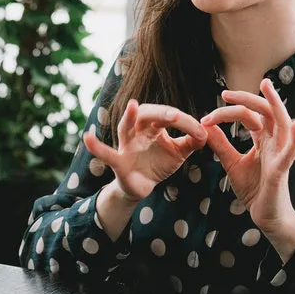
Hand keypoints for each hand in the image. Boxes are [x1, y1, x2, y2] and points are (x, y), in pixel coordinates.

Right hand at [83, 100, 207, 202]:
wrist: (142, 187)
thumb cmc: (158, 163)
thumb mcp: (179, 152)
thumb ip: (192, 141)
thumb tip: (207, 132)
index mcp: (154, 126)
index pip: (169, 116)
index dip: (185, 122)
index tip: (201, 132)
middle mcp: (137, 131)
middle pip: (146, 114)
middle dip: (160, 113)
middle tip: (175, 116)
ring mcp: (125, 145)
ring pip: (125, 127)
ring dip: (128, 117)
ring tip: (132, 107)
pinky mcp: (118, 162)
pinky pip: (106, 154)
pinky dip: (96, 147)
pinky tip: (87, 139)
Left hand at [200, 79, 294, 255]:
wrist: (265, 215)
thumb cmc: (254, 188)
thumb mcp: (231, 163)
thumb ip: (221, 145)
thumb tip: (206, 125)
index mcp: (263, 140)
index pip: (249, 115)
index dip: (229, 111)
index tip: (207, 116)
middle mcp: (274, 142)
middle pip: (265, 112)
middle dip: (248, 99)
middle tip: (226, 93)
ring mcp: (280, 154)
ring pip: (282, 123)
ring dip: (276, 104)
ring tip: (268, 88)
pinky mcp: (282, 170)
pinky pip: (290, 152)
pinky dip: (294, 139)